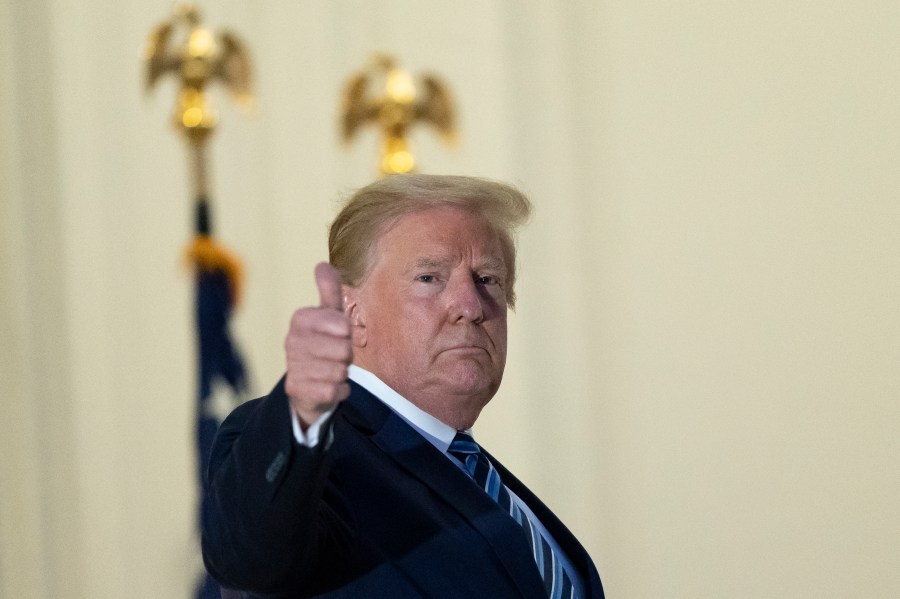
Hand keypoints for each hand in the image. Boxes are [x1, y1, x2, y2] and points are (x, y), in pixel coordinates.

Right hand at [284, 262, 352, 429]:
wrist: (308, 384)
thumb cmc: (324, 343)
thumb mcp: (329, 315)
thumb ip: (329, 290)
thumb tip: (322, 264)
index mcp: (300, 319)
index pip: (341, 324)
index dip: (346, 331)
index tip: (339, 334)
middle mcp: (291, 341)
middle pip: (343, 349)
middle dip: (346, 355)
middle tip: (336, 355)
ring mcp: (293, 366)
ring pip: (339, 370)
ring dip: (342, 373)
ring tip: (330, 369)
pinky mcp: (297, 390)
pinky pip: (334, 391)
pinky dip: (339, 391)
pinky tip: (328, 386)